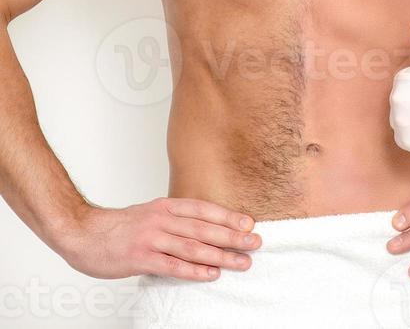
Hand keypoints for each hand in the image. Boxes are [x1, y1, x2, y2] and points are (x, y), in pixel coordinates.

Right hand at [60, 198, 261, 280]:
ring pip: (193, 246)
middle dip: (232, 235)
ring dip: (221, 255)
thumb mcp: (150, 214)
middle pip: (204, 227)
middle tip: (255, 242)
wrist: (83, 232)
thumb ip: (174, 219)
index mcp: (165, 206)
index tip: (249, 222)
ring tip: (242, 262)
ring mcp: (151, 238)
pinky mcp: (141, 258)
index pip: (203, 209)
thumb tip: (203, 227)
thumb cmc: (118, 227)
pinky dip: (194, 270)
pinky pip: (173, 265)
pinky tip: (211, 274)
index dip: (227, 215)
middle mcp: (161, 219)